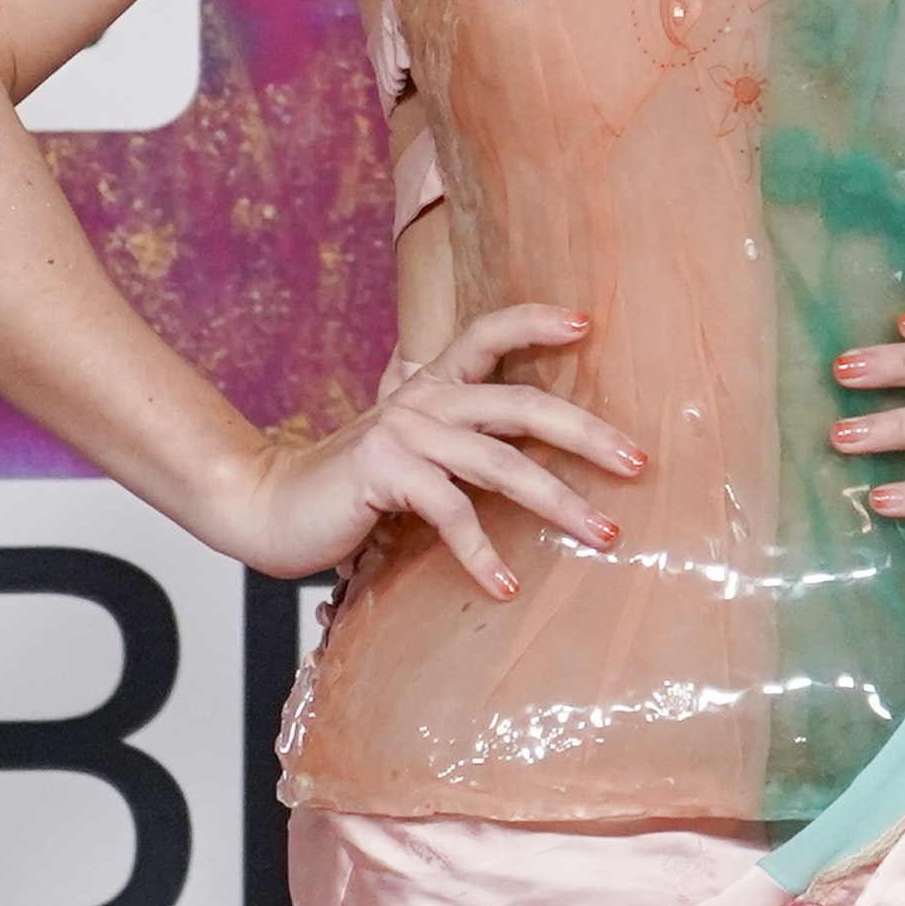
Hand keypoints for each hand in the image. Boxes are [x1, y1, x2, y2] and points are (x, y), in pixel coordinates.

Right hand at [216, 305, 644, 595]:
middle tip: (637, 463)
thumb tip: (535, 474)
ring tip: (602, 534)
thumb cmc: (350, 492)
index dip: (534, 321)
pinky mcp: (383, 473)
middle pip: (521, 403)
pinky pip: (449, 511)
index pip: (486, 334)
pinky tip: (505, 584)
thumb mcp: (411, 459)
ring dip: (557, 501)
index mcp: (431, 387)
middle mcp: (422, 400)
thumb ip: (459, 451)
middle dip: (587, 434)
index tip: (587, 323)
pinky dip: (481, 552)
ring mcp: (403, 433)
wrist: (267, 508)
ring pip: (500, 461)